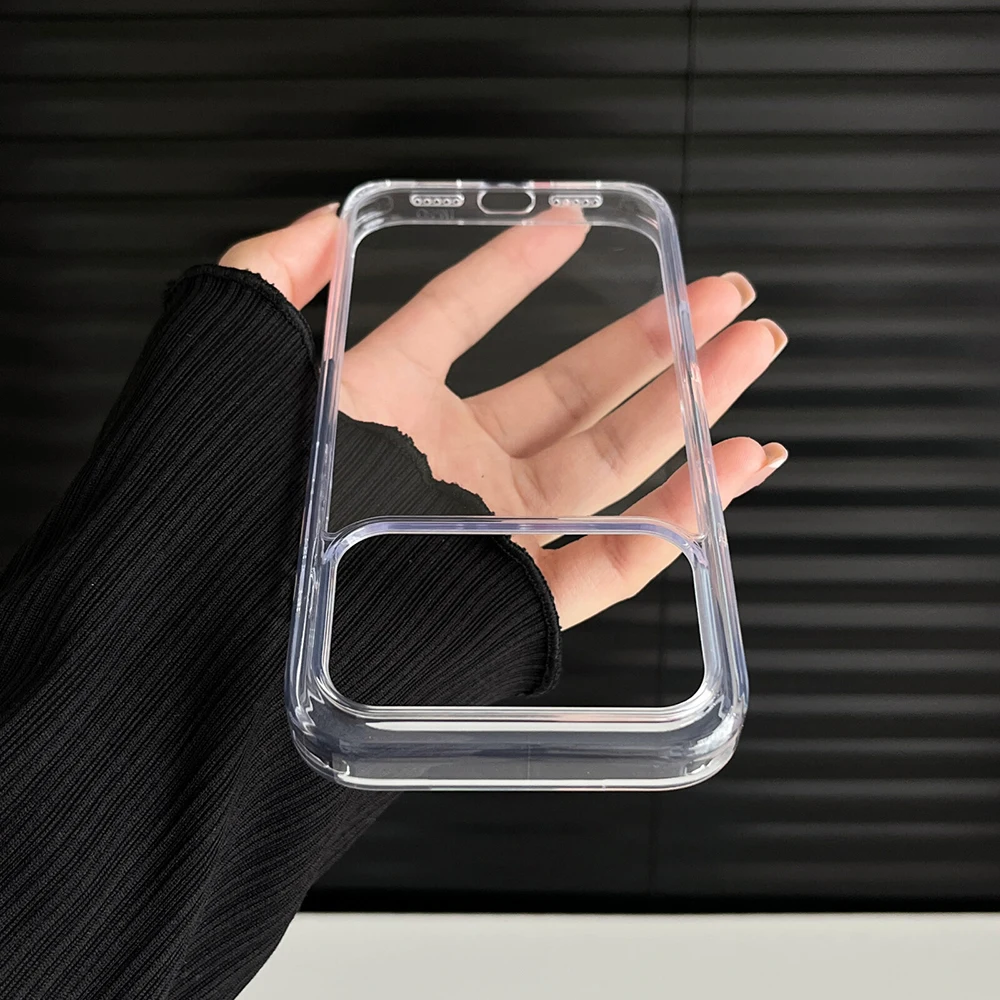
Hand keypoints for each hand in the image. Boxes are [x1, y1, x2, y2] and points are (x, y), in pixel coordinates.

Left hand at [222, 204, 786, 627]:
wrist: (229, 630)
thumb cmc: (226, 504)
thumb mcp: (234, 368)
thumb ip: (268, 277)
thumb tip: (319, 220)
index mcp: (386, 408)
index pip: (461, 315)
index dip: (514, 265)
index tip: (567, 223)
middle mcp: (448, 469)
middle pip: (573, 392)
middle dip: (655, 339)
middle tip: (722, 293)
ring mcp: (487, 534)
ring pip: (611, 465)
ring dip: (691, 408)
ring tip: (750, 350)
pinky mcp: (512, 604)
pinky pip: (609, 563)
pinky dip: (678, 521)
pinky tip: (730, 468)